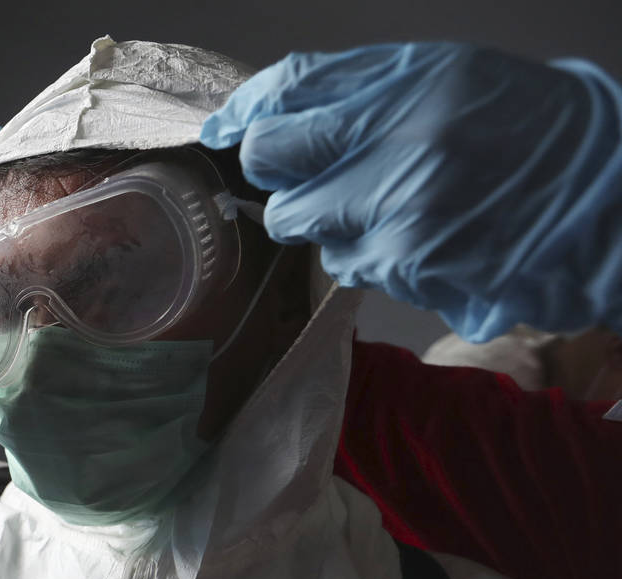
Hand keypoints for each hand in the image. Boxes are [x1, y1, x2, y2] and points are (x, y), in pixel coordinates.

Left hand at [201, 43, 621, 340]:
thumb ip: (352, 90)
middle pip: (273, 166)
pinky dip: (368, 255)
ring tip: (394, 205)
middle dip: (283, 175)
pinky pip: (346, 263)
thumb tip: (254, 114)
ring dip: (330, 221)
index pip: (285, 98)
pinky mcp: (406, 266)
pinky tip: (418, 237)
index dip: (249, 117)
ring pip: (301, 225)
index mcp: (406, 87)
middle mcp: (397, 145)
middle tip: (323, 173)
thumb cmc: (524, 129)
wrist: (607, 200)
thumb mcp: (445, 77)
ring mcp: (398, 212)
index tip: (230, 130)